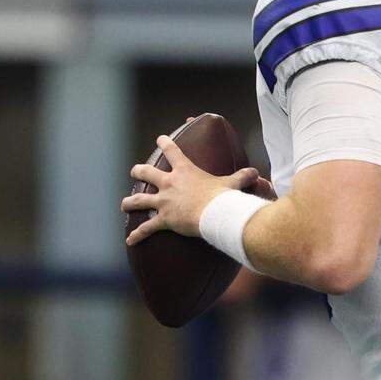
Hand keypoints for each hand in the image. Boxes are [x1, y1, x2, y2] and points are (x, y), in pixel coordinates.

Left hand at [121, 134, 258, 245]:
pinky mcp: (163, 219)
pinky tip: (129, 240)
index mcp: (185, 171)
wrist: (214, 214)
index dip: (164, 143)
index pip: (172, 151)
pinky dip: (138, 234)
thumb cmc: (222, 197)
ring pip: (140, 199)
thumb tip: (256, 173)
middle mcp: (169, 183)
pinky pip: (147, 228)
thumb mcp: (232, 184)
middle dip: (139, 171)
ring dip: (129, 202)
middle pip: (147, 172)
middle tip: (135, 170)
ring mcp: (164, 201)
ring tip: (124, 204)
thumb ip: (242, 177)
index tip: (159, 139)